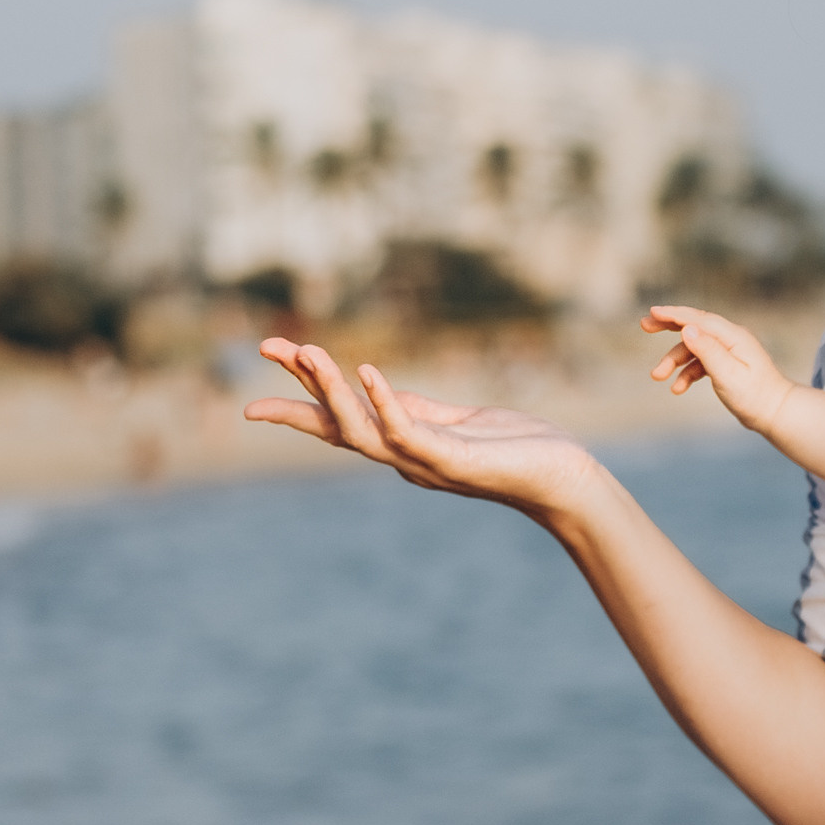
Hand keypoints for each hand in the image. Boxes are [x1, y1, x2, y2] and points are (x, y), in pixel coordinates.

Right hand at [244, 340, 597, 517]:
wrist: (564, 477)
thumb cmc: (517, 448)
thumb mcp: (458, 422)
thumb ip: (418, 409)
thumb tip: (375, 388)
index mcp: (403, 444)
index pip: (341, 419)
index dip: (301, 398)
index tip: (261, 379)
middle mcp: (404, 458)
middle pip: (337, 424)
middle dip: (299, 389)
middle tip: (265, 347)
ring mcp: (424, 463)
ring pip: (362, 430)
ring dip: (332, 391)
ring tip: (307, 351)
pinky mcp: (452, 461)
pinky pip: (408, 430)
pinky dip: (384, 401)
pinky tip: (367, 370)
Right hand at [641, 306, 796, 434]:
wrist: (775, 413)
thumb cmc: (755, 396)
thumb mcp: (727, 374)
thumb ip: (707, 350)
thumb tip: (687, 328)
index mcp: (733, 337)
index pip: (698, 319)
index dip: (674, 314)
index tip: (652, 311)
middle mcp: (731, 339)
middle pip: (694, 325)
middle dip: (668, 325)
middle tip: (644, 325)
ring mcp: (729, 352)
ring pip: (694, 349)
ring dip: (674, 360)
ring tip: (657, 376)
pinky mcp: (726, 365)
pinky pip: (701, 363)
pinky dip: (687, 373)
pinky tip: (677, 388)